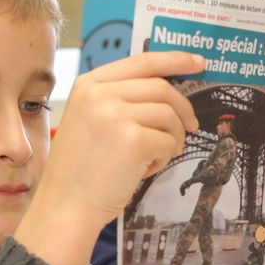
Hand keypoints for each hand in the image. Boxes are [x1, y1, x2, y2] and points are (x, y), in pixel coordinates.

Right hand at [15, 51, 202, 264]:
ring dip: (173, 137)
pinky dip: (165, 157)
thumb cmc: (82, 169)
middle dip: (183, 108)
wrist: (66, 205)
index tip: (199, 62)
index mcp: (89, 83)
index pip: (143, 61)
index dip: (175, 59)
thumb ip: (120, 99)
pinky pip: (169, 141)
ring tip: (157, 156)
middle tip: (192, 126)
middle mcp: (100, 93)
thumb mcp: (91, 119)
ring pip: (169, 115)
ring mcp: (115, 114)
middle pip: (162, 87)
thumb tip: (168, 91)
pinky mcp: (133, 140)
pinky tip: (147, 168)